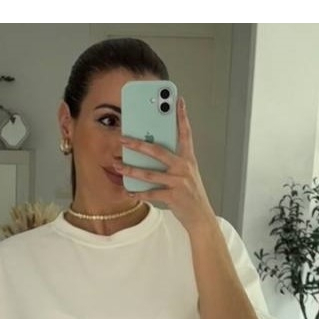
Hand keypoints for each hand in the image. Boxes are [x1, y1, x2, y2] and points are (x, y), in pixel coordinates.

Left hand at [114, 96, 216, 232]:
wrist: (201, 217)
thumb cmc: (191, 194)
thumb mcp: (186, 174)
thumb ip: (173, 162)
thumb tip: (151, 152)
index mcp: (188, 159)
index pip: (186, 133)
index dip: (182, 116)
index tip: (178, 100)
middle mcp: (184, 167)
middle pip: (158, 151)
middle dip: (138, 144)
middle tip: (123, 138)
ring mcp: (179, 182)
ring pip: (149, 173)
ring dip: (130, 169)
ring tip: (117, 165)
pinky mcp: (173, 196)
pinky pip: (151, 193)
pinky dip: (139, 192)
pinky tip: (129, 191)